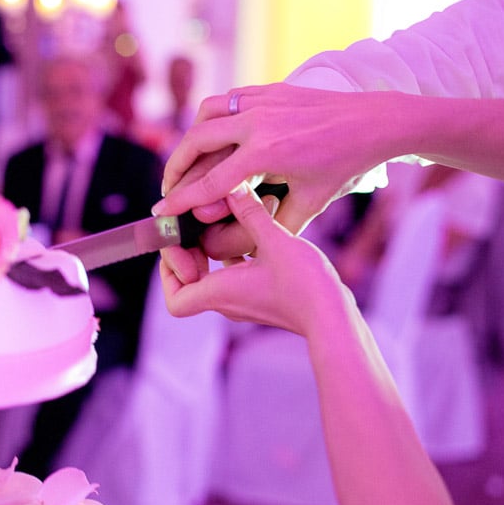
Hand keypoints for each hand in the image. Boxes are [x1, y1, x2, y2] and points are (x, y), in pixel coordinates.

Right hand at [155, 83, 395, 235]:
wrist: (373, 122)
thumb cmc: (343, 165)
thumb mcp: (310, 204)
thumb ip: (272, 225)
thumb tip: (242, 248)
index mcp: (267, 154)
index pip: (211, 181)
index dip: (182, 199)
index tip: (161, 210)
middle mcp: (258, 123)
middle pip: (196, 142)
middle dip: (175, 166)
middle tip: (168, 187)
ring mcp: (262, 102)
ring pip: (206, 114)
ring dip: (190, 137)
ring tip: (185, 160)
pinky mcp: (268, 90)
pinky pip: (227, 101)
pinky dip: (212, 118)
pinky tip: (212, 136)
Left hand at [160, 181, 350, 335]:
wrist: (335, 317)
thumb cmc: (305, 287)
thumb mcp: (275, 240)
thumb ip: (249, 212)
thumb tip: (230, 186)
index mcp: (220, 294)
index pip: (175, 300)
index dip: (169, 274)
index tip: (179, 245)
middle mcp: (227, 302)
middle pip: (189, 284)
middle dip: (188, 253)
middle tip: (198, 226)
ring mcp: (244, 301)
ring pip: (212, 277)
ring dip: (210, 250)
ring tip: (223, 221)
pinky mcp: (260, 296)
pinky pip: (233, 275)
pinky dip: (232, 255)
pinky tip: (249, 231)